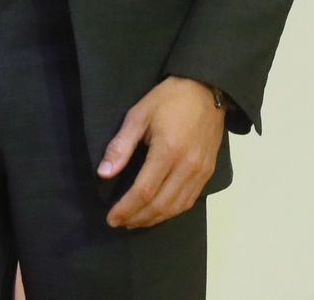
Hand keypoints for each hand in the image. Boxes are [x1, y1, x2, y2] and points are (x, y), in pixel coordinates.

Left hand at [98, 76, 224, 228]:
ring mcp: (201, 172)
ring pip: (177, 206)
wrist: (207, 90)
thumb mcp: (138, 115)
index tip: (111, 217)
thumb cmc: (168, 99)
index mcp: (168, 152)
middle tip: (119, 222)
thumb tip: (103, 173)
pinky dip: (172, 211)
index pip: (144, 191)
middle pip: (161, 204)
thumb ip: (121, 146)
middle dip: (138, 217)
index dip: (126, 208)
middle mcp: (188, 167)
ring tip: (134, 221)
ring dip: (155, 218)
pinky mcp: (209, 172)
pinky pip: (190, 200)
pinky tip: (158, 212)